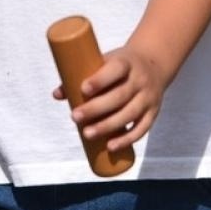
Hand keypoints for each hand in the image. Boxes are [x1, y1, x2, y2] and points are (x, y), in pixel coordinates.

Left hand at [50, 44, 165, 153]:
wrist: (154, 64)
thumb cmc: (120, 65)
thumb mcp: (105, 62)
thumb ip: (81, 76)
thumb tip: (56, 94)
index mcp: (127, 62)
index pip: (116, 69)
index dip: (100, 80)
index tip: (83, 89)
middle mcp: (140, 79)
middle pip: (120, 96)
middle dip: (96, 108)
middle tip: (75, 117)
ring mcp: (148, 97)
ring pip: (130, 114)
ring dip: (108, 126)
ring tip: (87, 134)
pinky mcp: (153, 112)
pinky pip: (142, 128)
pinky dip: (127, 139)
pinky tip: (110, 147)